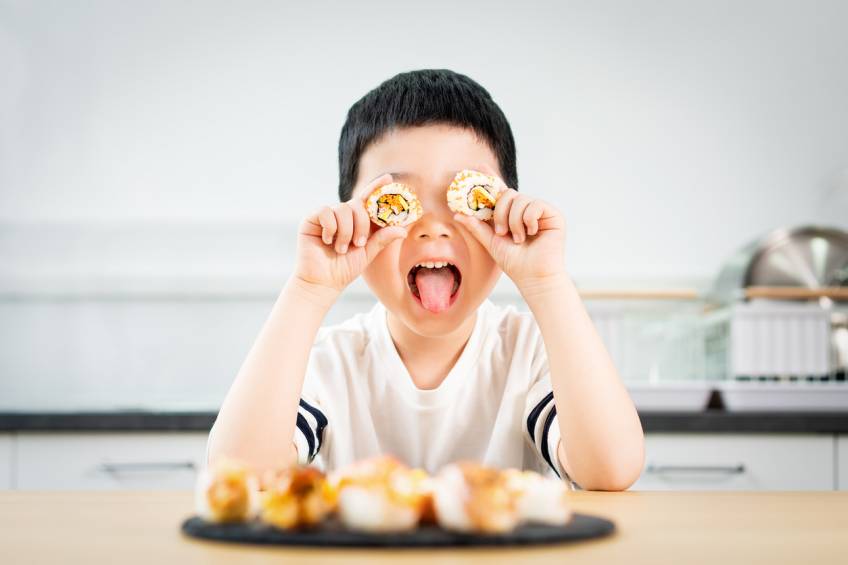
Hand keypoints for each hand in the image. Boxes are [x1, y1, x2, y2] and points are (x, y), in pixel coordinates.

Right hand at [294, 173, 408, 292]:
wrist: (323, 282)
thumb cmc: (344, 269)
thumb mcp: (368, 253)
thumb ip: (382, 239)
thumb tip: (403, 230)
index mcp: (357, 222)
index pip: (368, 200)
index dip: (377, 187)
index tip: (389, 179)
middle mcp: (342, 216)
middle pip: (357, 204)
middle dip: (361, 225)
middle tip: (358, 244)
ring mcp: (327, 216)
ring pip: (342, 209)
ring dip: (345, 231)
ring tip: (341, 249)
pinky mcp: (312, 219)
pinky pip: (326, 212)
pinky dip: (330, 227)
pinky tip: (326, 240)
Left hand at [453, 181, 567, 288]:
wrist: (532, 277)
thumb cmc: (515, 263)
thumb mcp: (491, 242)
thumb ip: (476, 226)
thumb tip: (457, 214)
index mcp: (512, 214)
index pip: (501, 192)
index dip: (491, 179)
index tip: (478, 167)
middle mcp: (526, 210)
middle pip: (509, 194)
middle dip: (500, 213)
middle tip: (501, 232)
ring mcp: (540, 211)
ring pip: (521, 199)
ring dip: (514, 221)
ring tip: (518, 238)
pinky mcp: (553, 215)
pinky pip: (535, 204)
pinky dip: (528, 220)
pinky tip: (531, 233)